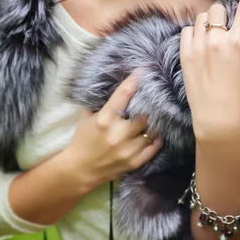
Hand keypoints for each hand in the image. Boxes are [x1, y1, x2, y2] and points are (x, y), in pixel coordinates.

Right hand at [66, 71, 162, 187]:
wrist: (79, 169)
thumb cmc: (83, 139)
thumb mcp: (88, 117)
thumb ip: (104, 103)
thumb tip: (121, 88)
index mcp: (104, 119)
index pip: (124, 94)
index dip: (135, 79)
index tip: (144, 69)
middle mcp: (118, 134)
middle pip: (144, 114)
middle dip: (150, 104)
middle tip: (156, 95)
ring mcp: (127, 150)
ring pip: (152, 131)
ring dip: (155, 122)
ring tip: (160, 113)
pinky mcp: (134, 162)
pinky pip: (154, 148)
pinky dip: (158, 138)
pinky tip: (158, 131)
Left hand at [179, 0, 239, 140]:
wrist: (216, 115)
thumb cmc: (238, 94)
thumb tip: (238, 32)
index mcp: (238, 43)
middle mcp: (217, 40)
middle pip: (216, 9)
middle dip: (221, 14)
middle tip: (223, 24)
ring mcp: (198, 46)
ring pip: (201, 18)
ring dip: (207, 23)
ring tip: (210, 36)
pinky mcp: (185, 53)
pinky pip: (187, 30)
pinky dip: (193, 33)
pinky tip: (197, 43)